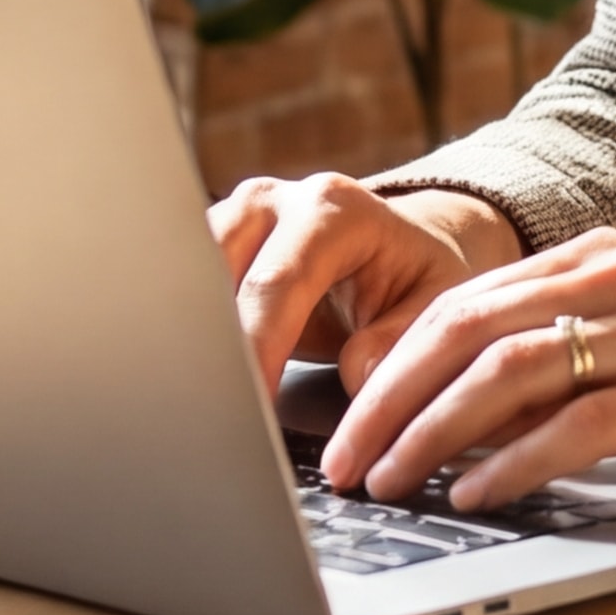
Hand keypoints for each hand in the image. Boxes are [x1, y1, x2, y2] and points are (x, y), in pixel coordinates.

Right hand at [208, 172, 523, 391]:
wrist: (403, 246)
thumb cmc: (417, 277)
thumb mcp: (435, 306)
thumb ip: (399, 340)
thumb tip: (357, 374)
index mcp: (333, 210)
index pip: (276, 284)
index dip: (256, 349)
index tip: (250, 407)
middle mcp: (275, 202)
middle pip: (213, 273)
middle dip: (211, 345)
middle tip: (217, 411)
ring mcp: (236, 217)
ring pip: (184, 277)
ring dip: (190, 337)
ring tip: (204, 395)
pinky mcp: (212, 243)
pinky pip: (180, 285)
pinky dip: (186, 331)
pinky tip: (196, 375)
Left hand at [322, 228, 615, 511]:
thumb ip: (580, 357)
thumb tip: (474, 415)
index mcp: (606, 259)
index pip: (464, 302)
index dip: (388, 363)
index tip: (339, 425)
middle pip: (466, 327)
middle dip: (386, 398)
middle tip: (338, 465)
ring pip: (512, 369)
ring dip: (433, 430)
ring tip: (389, 483)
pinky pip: (584, 421)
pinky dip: (516, 460)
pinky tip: (477, 494)